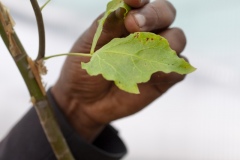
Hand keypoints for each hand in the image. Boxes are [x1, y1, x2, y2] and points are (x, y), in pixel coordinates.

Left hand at [51, 0, 185, 141]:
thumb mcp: (89, 45)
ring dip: (165, 42)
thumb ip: (107, 26)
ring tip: (141, 54)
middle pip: (166, 13)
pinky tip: (153, 76)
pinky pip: (176, 70)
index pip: (142, 4)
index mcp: (127, 22)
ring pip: (177, 38)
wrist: (83, 102)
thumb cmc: (84, 69)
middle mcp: (146, 35)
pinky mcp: (162, 79)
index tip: (132, 1)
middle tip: (134, 24)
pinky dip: (169, 71)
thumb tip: (123, 7)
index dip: (140, 0)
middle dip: (154, 15)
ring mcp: (156, 56)